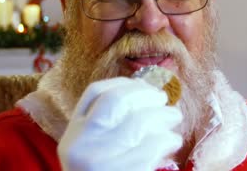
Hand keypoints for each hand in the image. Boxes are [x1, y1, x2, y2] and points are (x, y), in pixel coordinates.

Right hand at [57, 77, 182, 170]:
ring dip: (164, 116)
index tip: (144, 86)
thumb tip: (148, 92)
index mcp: (73, 136)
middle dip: (146, 95)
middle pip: (117, 101)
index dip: (124, 84)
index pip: (95, 94)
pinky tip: (172, 142)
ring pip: (138, 122)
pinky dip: (167, 139)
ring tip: (174, 120)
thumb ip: (111, 126)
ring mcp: (100, 162)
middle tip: (164, 101)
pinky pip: (151, 146)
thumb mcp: (94, 151)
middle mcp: (81, 146)